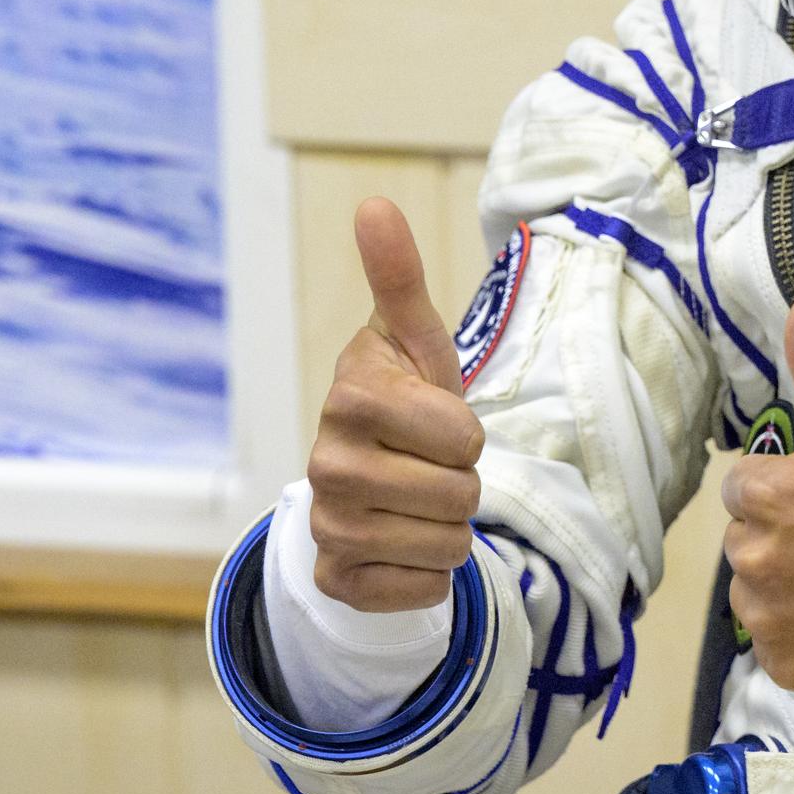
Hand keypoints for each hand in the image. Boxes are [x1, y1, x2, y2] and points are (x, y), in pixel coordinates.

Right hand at [304, 197, 484, 611]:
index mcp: (351, 397)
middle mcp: (325, 464)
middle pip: (458, 493)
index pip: (462, 436)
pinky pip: (421, 591)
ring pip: (447, 544)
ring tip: (422, 501)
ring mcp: (326, 525)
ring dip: (452, 526)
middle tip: (435, 466)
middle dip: (465, 482)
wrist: (371, 479)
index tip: (441, 422)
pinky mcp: (334, 580)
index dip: (468, 432)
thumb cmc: (407, 401)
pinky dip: (430, 575)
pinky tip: (404, 546)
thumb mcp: (414, 339)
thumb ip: (399, 276)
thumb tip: (373, 202)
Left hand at [721, 297, 793, 694]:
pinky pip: (776, 645)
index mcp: (770, 496)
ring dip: (787, 584)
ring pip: (756, 591)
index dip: (788, 488)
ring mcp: (769, 621)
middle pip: (747, 538)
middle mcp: (755, 560)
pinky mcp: (787, 668)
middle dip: (784, 533)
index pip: (744, 487)